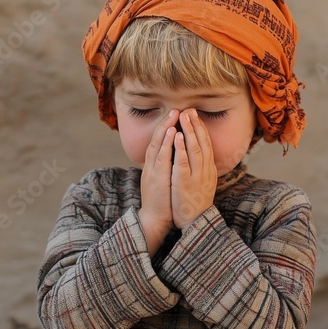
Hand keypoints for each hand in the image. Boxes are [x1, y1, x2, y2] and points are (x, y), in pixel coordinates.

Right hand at [138, 110, 177, 255]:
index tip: (175, 116)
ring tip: (174, 114)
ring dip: (165, 128)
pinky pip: (162, 157)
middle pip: (157, 139)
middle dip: (166, 123)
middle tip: (176, 109)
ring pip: (158, 144)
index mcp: (153, 165)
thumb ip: (165, 167)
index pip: (159, 142)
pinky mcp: (157, 177)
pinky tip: (172, 133)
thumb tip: (172, 156)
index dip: (166, 128)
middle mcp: (151, 165)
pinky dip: (166, 144)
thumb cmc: (162, 201)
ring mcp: (152, 170)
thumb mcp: (162, 180)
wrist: (154, 219)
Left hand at [171, 109, 217, 229]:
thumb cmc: (196, 202)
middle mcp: (205, 170)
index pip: (207, 144)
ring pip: (194, 148)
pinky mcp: (185, 182)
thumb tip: (200, 154)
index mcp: (209, 169)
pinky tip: (176, 136)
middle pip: (202, 142)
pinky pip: (183, 162)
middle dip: (195, 124)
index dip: (201, 128)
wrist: (194, 222)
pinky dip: (180, 148)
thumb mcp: (203, 182)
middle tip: (190, 109)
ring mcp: (196, 176)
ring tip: (184, 116)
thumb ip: (202, 167)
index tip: (195, 115)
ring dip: (189, 131)